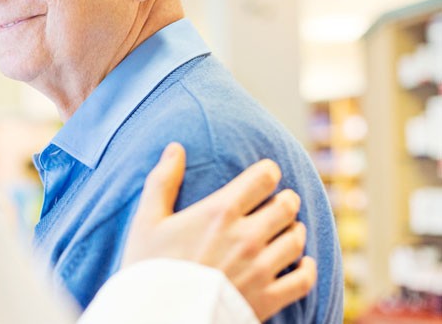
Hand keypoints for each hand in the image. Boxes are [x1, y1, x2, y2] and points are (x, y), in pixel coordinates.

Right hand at [122, 143, 316, 321]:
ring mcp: (260, 269)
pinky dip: (306, 269)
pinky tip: (301, 263)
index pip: (263, 178)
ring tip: (286, 230)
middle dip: (286, 199)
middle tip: (280, 201)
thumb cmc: (149, 267)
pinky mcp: (267, 299)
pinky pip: (303, 279)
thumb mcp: (147, 220)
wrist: (155, 318)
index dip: (268, 171)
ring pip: (296, 239)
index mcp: (220, 212)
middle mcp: (246, 237)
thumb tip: (175, 148)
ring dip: (294, 230)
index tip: (264, 175)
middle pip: (287, 206)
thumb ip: (163, 181)